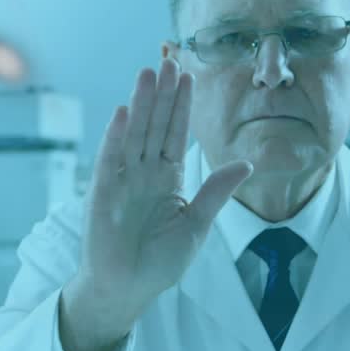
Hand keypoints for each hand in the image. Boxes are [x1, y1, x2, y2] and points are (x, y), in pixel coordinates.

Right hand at [67, 59, 252, 350]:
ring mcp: (122, 180)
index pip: (176, 134)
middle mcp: (144, 173)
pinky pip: (110, 159)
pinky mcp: (103, 193)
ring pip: (134, 134)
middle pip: (155, 126)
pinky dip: (116, 136)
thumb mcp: (197, 225)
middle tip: (169, 61)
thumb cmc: (160, 262)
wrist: (128, 289)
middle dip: (162, 95)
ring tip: (147, 74)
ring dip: (140, 104)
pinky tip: (123, 112)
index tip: (189, 76)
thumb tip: (245, 163)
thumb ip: (216, 192)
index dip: (182, 106)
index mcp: (168, 178)